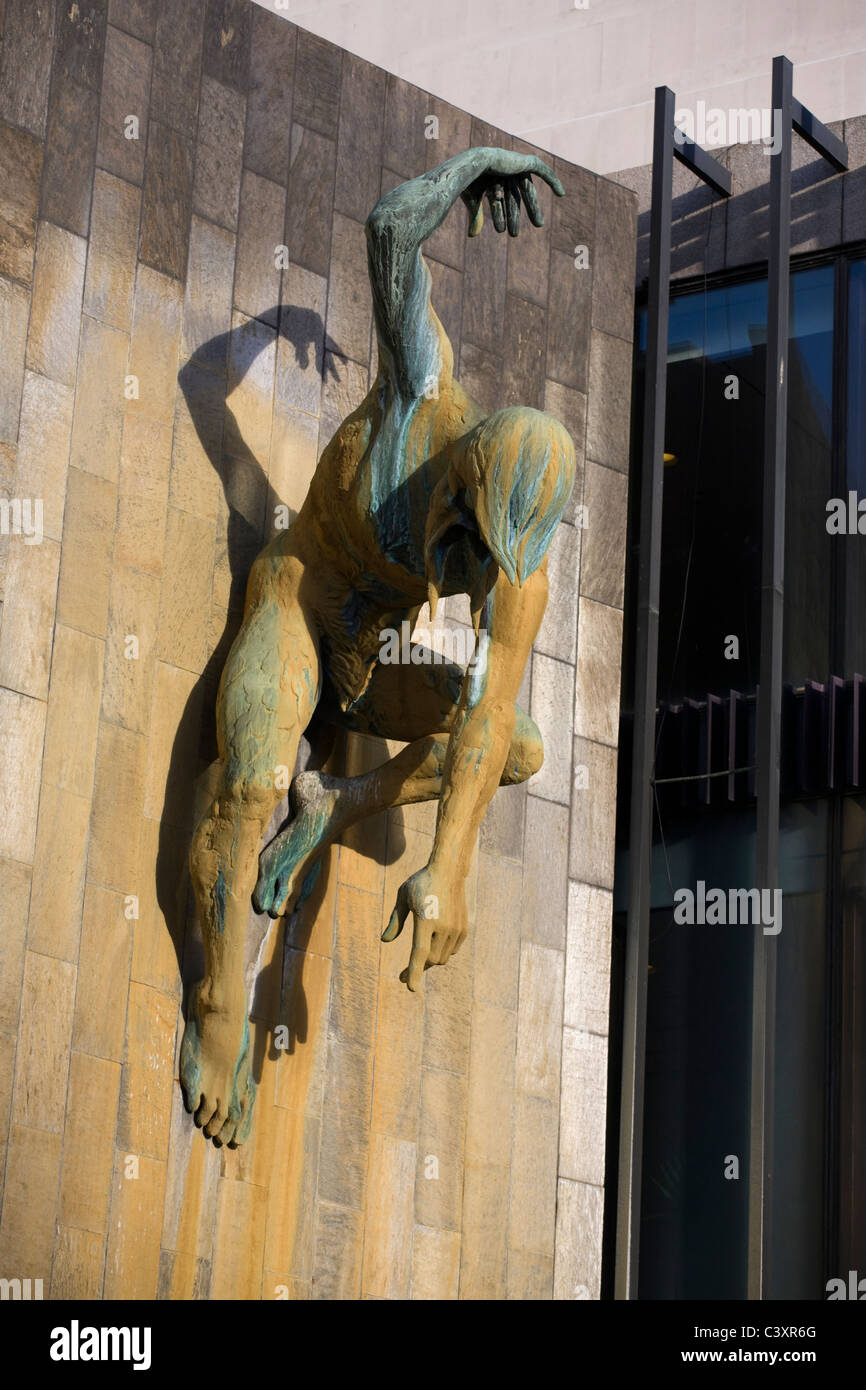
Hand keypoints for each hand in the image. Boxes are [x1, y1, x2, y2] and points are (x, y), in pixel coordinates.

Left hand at [382, 865, 467, 991]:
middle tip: (404, 974)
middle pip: (430, 959)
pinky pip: (451, 951)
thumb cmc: (421, 883)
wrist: (449, 870)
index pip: (419, 952)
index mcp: (426, 919)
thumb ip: (395, 920)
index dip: (414, 972)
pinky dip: (441, 952)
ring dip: (429, 961)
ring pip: (441, 958)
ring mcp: (456, 928)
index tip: (410, 988)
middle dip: (418, 968)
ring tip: (419, 955)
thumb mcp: (403, 897)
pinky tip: (434, 943)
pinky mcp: (463, 929)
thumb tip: (385, 940)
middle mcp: (443, 926)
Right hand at [461, 149, 563, 237]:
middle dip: (516, 214)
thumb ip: (476, 216)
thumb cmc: (467, 180)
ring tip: (538, 225)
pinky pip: (542, 170)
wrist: (473, 164)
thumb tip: (472, 236)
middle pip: (514, 196)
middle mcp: (502, 170)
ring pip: (527, 190)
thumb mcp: (472, 201)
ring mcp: (514, 164)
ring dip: (532, 208)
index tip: (502, 230)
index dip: (500, 215)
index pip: (499, 199)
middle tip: (519, 232)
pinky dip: (552, 180)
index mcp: (489, 177)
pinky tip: (561, 194)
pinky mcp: (524, 161)